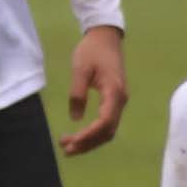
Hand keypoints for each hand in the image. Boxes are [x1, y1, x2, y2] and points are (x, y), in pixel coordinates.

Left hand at [62, 25, 128, 154]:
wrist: (106, 37)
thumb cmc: (92, 51)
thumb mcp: (80, 70)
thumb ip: (77, 93)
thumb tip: (75, 118)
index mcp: (114, 92)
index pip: (105, 121)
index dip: (89, 135)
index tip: (71, 141)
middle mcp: (121, 100)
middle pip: (108, 131)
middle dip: (88, 143)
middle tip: (65, 150)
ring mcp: (120, 101)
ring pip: (109, 129)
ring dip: (91, 140)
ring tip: (70, 146)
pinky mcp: (115, 100)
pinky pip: (108, 123)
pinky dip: (95, 133)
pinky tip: (81, 136)